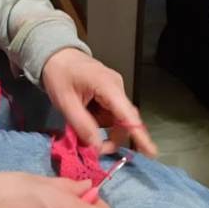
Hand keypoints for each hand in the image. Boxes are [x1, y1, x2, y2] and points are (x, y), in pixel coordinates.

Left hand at [41, 48, 156, 157]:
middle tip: (92, 149)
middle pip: (123, 122)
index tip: (151, 152)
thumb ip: (82, 125)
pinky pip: (109, 114)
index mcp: (107, 86)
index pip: (128, 114)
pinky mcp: (109, 93)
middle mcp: (117, 87)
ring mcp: (114, 90)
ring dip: (101, 129)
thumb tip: (97, 147)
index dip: (139, 135)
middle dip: (110, 138)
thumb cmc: (60, 74)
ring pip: (115, 120)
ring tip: (79, 123)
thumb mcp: (65, 102)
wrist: (56, 54)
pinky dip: (98, 121)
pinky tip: (84, 114)